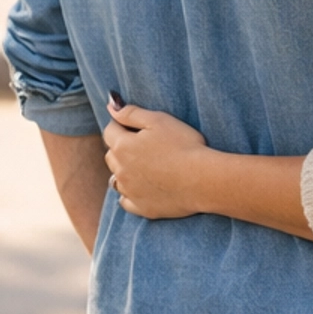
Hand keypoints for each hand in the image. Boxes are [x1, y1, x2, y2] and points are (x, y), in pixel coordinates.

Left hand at [104, 100, 208, 218]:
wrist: (202, 179)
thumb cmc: (184, 145)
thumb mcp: (159, 120)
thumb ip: (131, 113)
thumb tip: (110, 106)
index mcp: (123, 146)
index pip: (110, 131)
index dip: (120, 125)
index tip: (135, 125)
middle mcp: (120, 170)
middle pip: (111, 155)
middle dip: (121, 147)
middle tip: (143, 143)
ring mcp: (129, 191)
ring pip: (116, 178)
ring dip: (124, 171)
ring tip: (144, 166)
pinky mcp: (141, 207)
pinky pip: (126, 201)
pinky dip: (130, 194)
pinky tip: (143, 188)